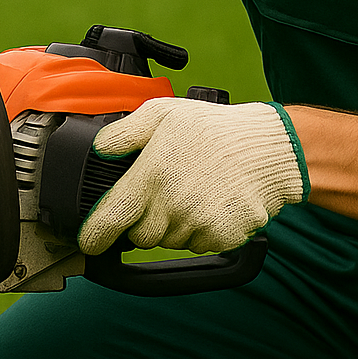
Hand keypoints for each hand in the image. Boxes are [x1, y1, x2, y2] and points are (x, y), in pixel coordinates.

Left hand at [77, 97, 307, 255]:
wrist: (269, 148)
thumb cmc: (214, 128)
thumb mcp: (162, 113)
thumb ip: (124, 132)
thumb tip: (99, 148)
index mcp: (152, 176)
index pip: (111, 219)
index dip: (94, 236)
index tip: (89, 243)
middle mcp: (172, 205)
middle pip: (140, 236)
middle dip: (143, 220)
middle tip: (163, 191)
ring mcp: (198, 225)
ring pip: (169, 241)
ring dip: (172, 225)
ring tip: (191, 190)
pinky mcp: (221, 238)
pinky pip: (198, 245)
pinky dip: (199, 230)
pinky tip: (210, 202)